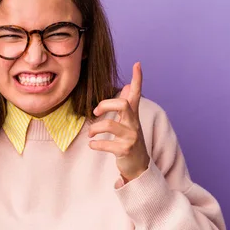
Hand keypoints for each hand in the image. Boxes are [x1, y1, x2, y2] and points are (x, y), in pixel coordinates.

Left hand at [88, 62, 149, 182]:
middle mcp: (134, 124)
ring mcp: (131, 137)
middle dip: (105, 105)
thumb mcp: (129, 122)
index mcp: (133, 116)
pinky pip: (106, 144)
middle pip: (122, 105)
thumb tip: (128, 84)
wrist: (139, 166)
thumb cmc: (130, 141)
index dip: (138, 79)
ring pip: (110, 125)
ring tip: (91, 134)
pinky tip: (92, 145)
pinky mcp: (125, 150)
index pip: (137, 94)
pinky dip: (95, 144)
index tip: (137, 63)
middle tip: (95, 112)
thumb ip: (128, 105)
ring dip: (95, 129)